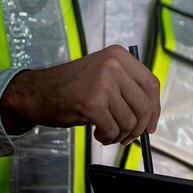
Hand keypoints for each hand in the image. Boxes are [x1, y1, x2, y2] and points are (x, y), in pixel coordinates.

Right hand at [0, 45, 160, 145]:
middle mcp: (113, 65)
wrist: (37, 92)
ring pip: (129, 121)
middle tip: (129, 137)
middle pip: (144, 105)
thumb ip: (127, 88)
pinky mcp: (92, 103)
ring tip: (107, 133)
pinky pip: (113, 129)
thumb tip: (150, 117)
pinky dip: (108, 137)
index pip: (151, 84)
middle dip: (139, 127)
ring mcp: (102, 83)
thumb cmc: (71, 88)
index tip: (151, 124)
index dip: (155, 108)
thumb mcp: (103, 75)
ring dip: (121, 134)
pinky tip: (98, 133)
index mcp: (119, 55)